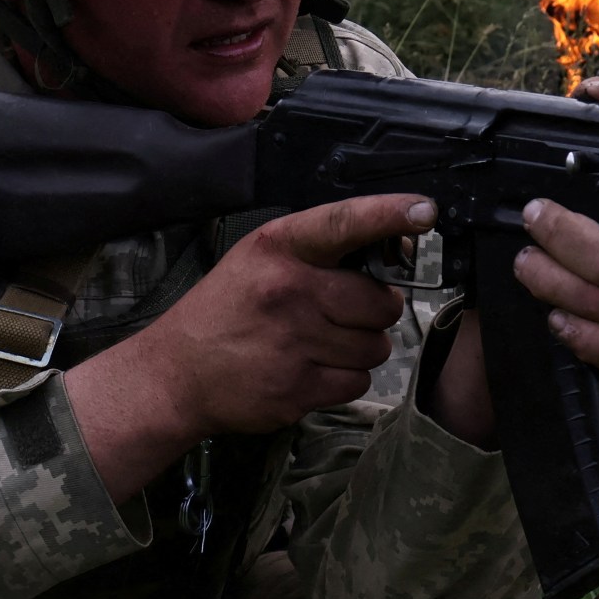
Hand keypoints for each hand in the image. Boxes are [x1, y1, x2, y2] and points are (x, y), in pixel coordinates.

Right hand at [68, 193, 432, 501]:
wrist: (175, 374)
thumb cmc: (226, 310)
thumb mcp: (261, 259)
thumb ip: (322, 250)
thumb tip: (397, 245)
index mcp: (279, 249)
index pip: (343, 223)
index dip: (388, 214)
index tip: (423, 210)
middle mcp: (289, 291)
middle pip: (379, 301)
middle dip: (374, 311)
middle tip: (345, 313)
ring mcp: (294, 342)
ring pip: (375, 347)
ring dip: (360, 348)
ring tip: (321, 342)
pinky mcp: (298, 388)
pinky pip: (358, 382)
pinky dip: (344, 379)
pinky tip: (312, 368)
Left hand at [520, 76, 598, 374]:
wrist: (508, 309)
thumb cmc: (536, 242)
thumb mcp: (542, 190)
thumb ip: (569, 138)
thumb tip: (596, 91)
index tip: (540, 206)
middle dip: (572, 244)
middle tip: (529, 226)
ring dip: (563, 288)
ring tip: (523, 270)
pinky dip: (589, 339)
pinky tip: (556, 324)